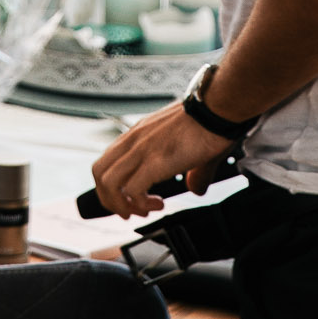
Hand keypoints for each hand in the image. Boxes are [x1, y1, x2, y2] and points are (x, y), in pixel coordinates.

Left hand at [89, 102, 234, 219]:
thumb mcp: (193, 146)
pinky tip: (159, 205)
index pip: (108, 160)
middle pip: (99, 173)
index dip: (113, 185)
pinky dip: (140, 204)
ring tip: (144, 211)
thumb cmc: (209, 121)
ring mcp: (143, 149)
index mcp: (139, 134)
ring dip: (122, 205)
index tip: (131, 198)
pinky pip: (132, 190)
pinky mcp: (155, 161)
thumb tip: (195, 187)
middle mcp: (135, 139)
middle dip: (110, 199)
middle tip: (131, 210)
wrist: (218, 107)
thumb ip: (192, 171)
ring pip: (108, 183)